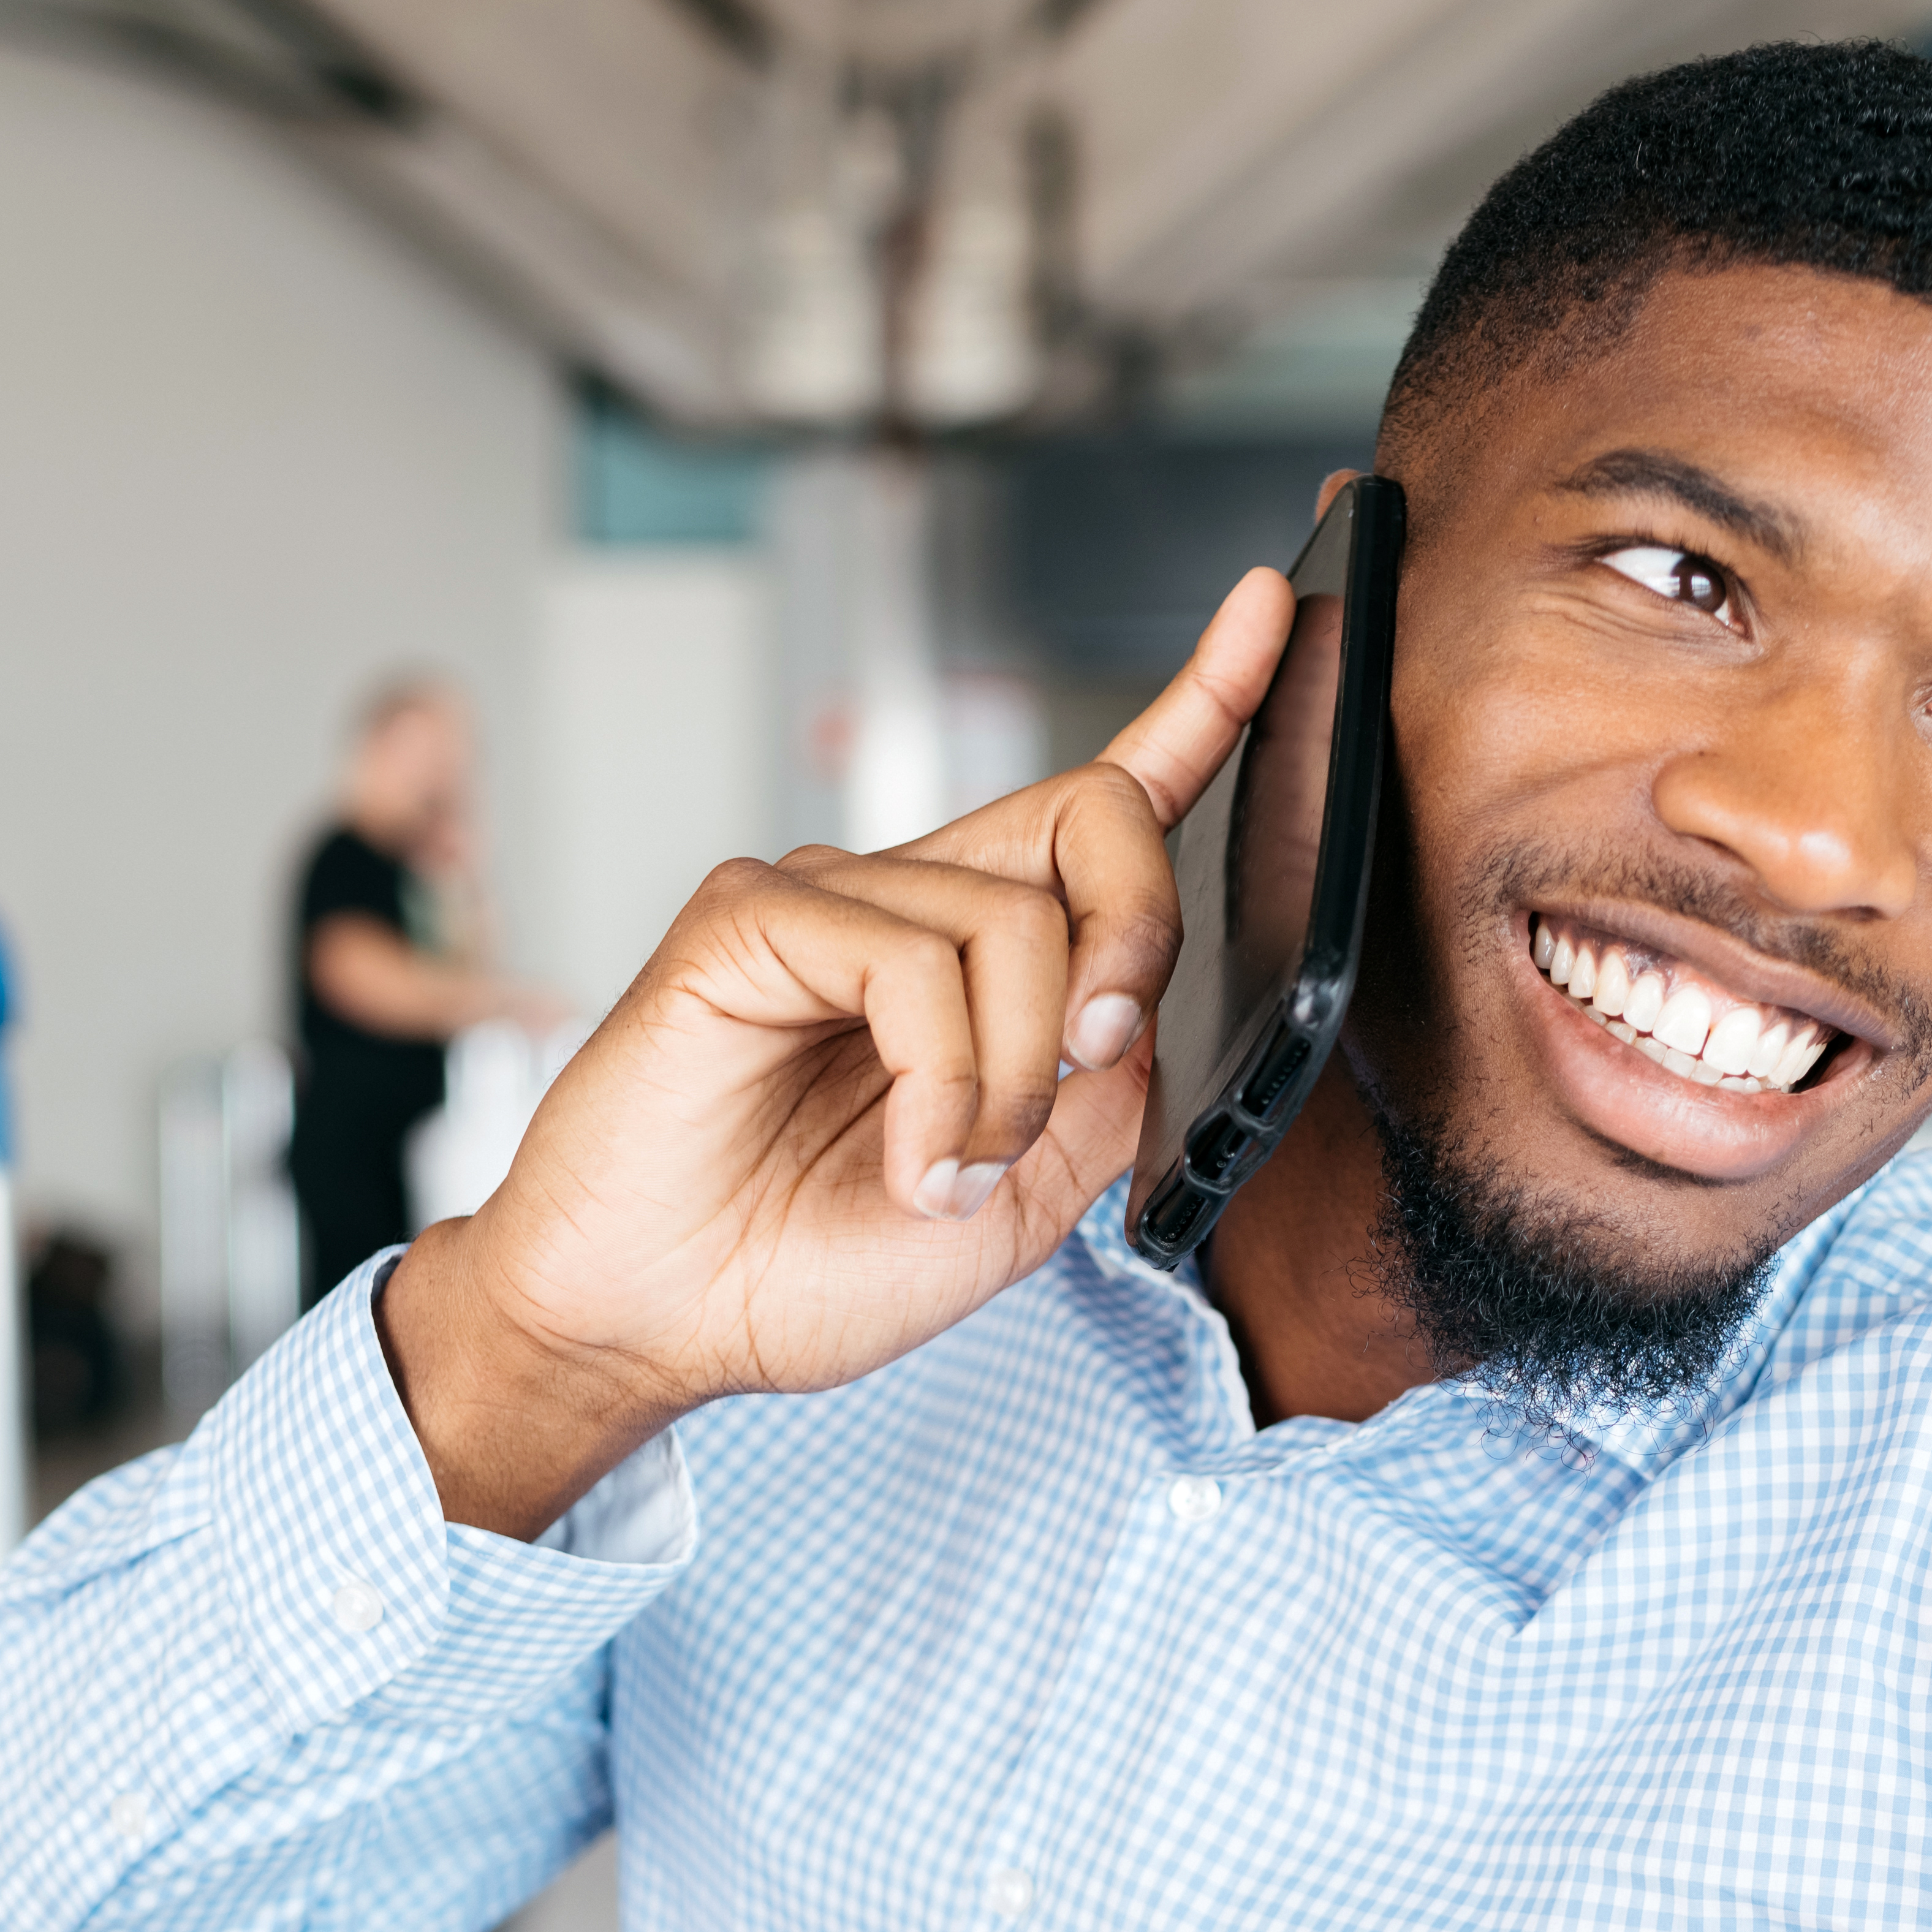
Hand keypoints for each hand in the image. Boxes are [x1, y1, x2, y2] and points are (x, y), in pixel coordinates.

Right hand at [380, 567, 1298, 1536]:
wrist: (655, 1323)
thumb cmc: (805, 1262)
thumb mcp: (1022, 1199)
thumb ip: (1106, 1099)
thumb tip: (1144, 1015)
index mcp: (978, 954)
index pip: (1104, 805)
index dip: (1201, 704)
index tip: (1276, 607)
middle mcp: (907, 899)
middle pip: (1090, 817)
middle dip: (1135, 936)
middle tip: (1095, 1059)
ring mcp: (823, 897)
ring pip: (1012, 923)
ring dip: (1012, 1082)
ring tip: (946, 1173)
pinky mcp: (748, 918)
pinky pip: (911, 964)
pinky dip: (941, 1084)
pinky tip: (909, 1163)